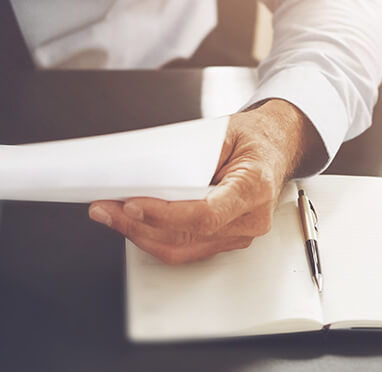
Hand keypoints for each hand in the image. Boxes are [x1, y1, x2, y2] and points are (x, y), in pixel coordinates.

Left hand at [88, 99, 322, 264]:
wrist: (277, 148)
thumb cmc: (253, 138)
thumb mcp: (224, 131)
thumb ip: (190, 156)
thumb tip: (147, 175)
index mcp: (255, 186)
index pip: (206, 214)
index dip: (165, 215)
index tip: (131, 205)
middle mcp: (251, 218)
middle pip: (187, 236)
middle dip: (138, 226)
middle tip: (105, 209)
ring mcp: (241, 235)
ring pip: (182, 248)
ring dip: (141, 235)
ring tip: (111, 216)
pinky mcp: (227, 240)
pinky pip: (187, 248)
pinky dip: (156, 237)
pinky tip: (133, 224)